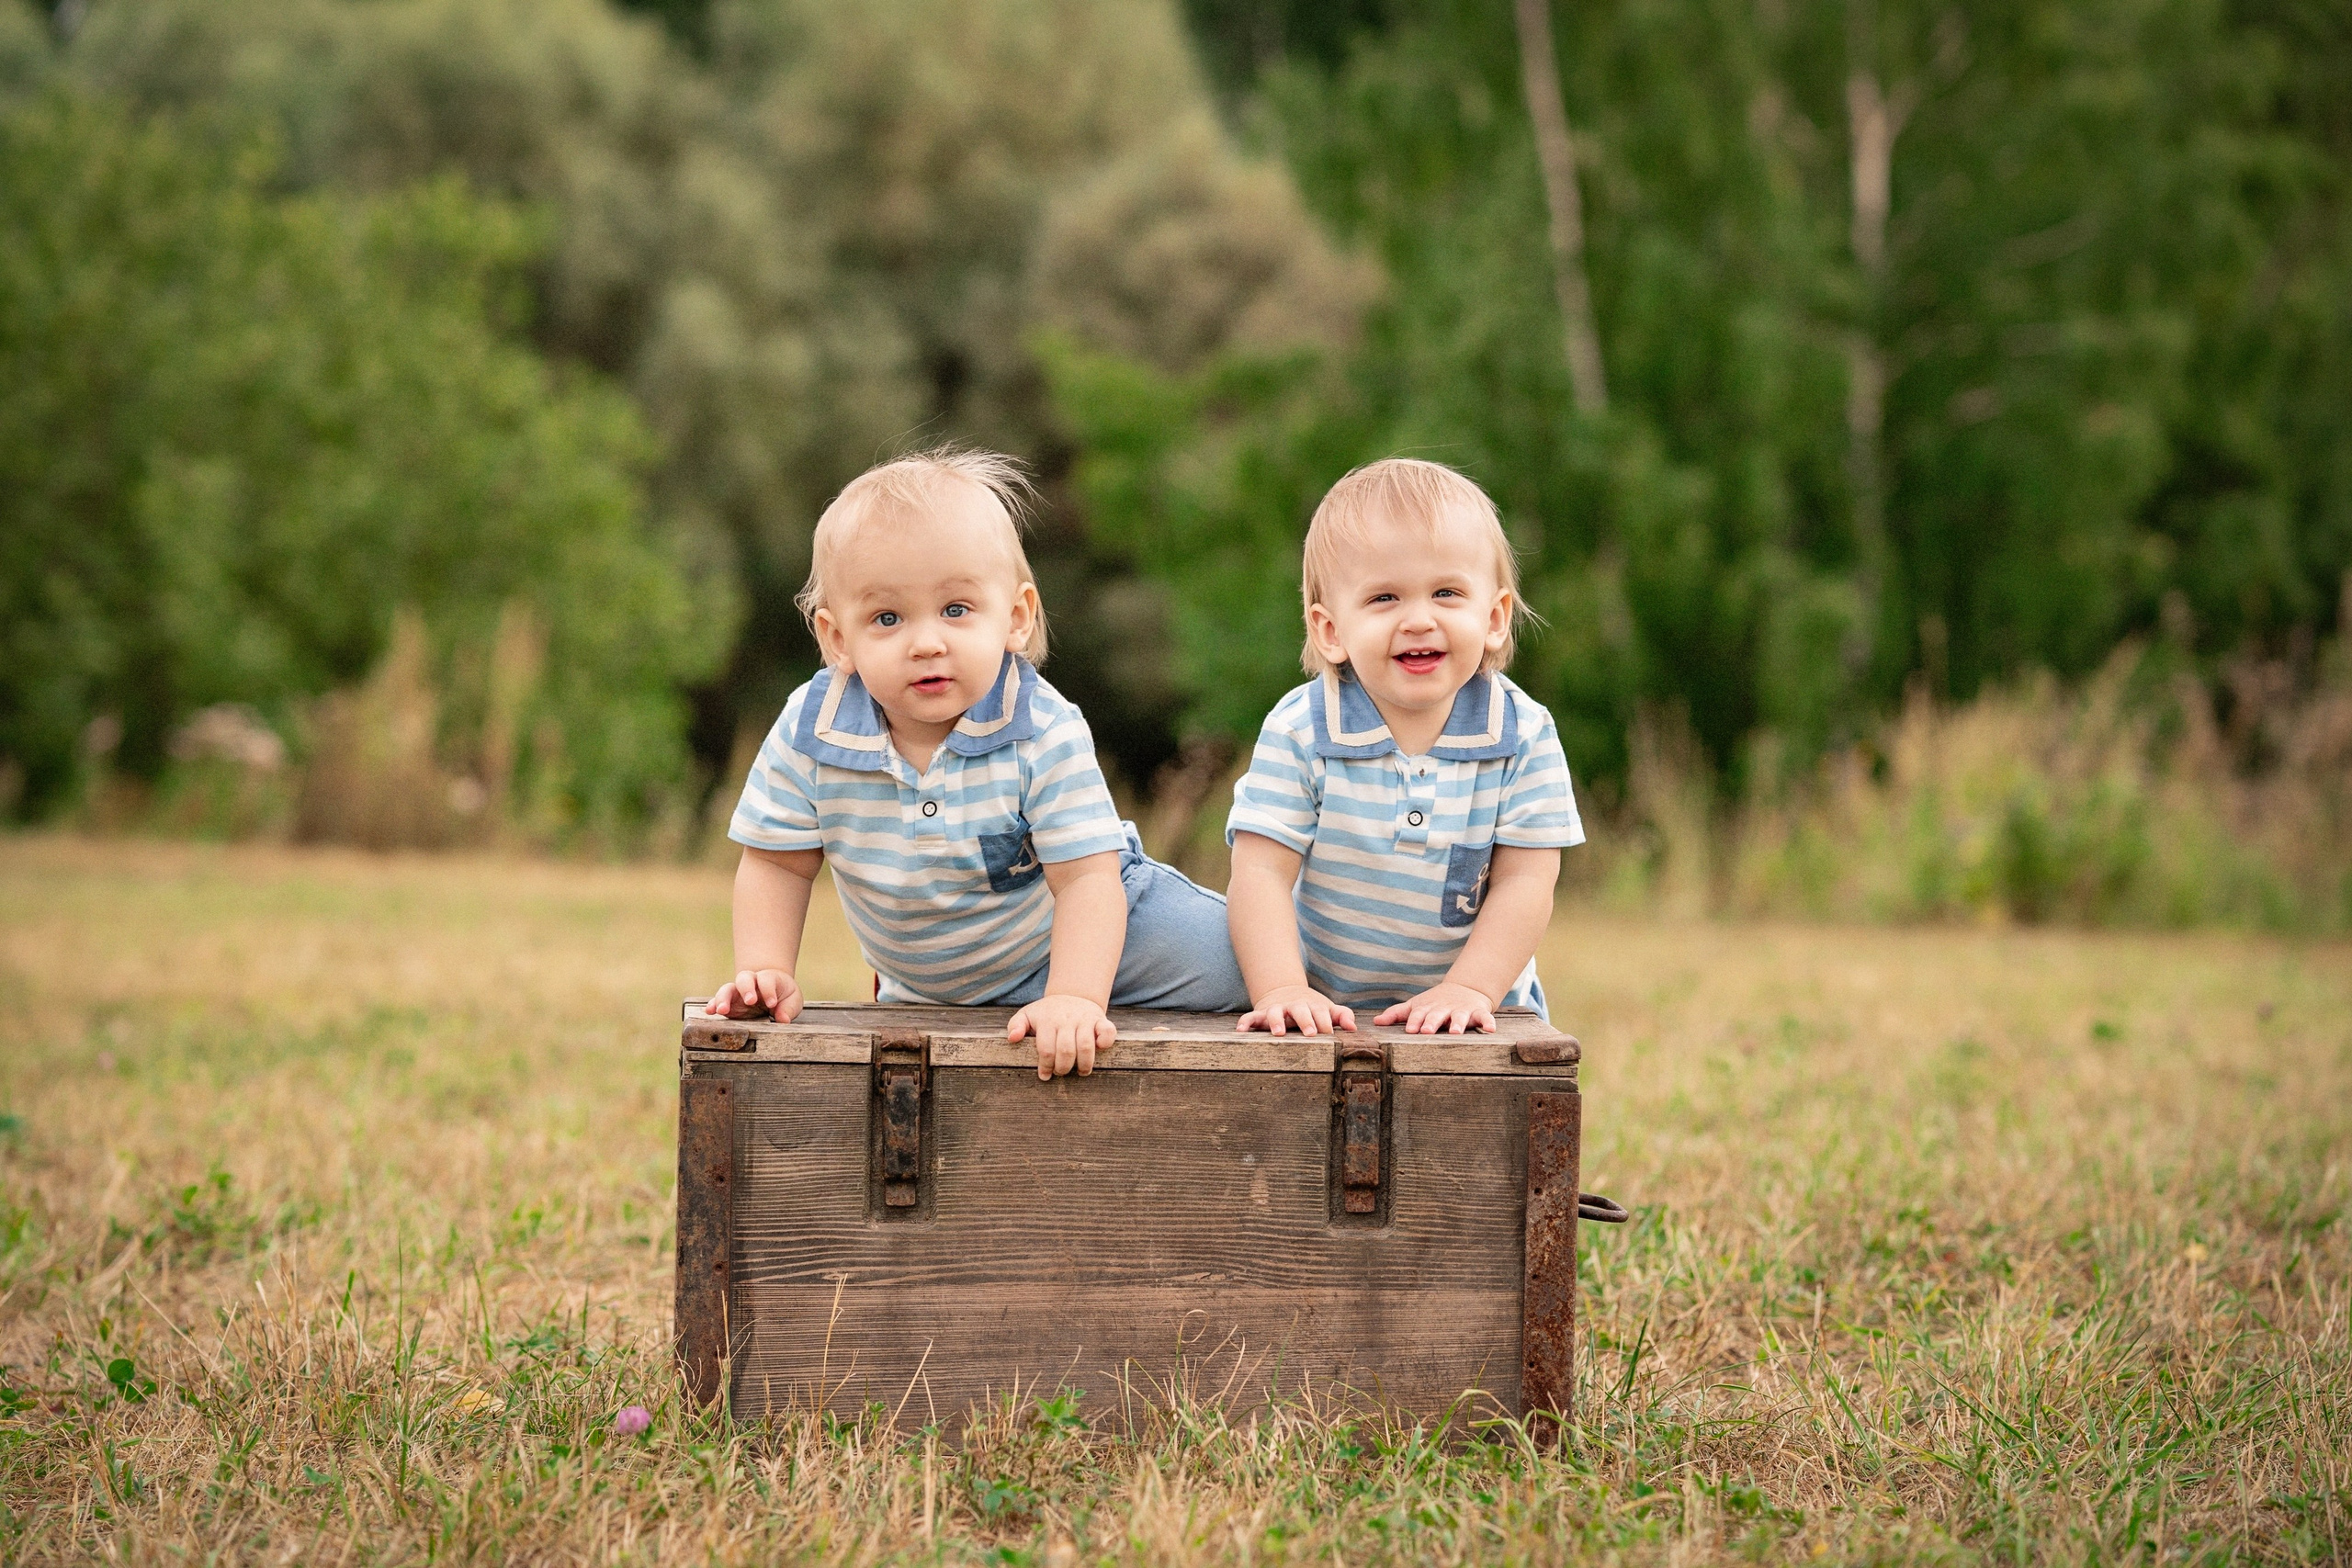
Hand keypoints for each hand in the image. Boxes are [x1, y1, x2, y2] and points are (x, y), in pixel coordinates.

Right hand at [704, 968, 802, 1021]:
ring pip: (727, 989)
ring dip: (724, 998)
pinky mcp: (729, 1004)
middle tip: (750, 1001)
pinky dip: (713, 1005)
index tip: (772, 1004)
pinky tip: (709, 1011)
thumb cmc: (784, 995)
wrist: (773, 991)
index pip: (766, 980)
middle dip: (746, 989)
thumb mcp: (792, 999)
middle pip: (744, 978)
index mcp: (768, 979)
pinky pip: (718, 1001)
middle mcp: (751, 983)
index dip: (768, 990)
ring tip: (722, 1010)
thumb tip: (783, 1020)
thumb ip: (789, 1008)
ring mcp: (737, 992)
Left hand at [1009, 993, 1114, 1078]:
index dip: (1045, 1066)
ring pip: (1086, 1045)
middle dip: (1063, 1068)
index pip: (1046, 1049)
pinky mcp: (1100, 1020)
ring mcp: (1085, 1019)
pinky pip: (1107, 1031)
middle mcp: (1066, 1019)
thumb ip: (1016, 1025)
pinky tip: (1100, 1049)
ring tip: (1081, 1072)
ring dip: (1084, 1064)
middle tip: (1061, 1072)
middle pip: (1066, 1050)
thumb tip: (1012, 1038)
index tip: (1045, 1075)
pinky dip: (1105, 1042)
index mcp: (1047, 1020)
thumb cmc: (1047, 1012)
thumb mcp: (1028, 1014)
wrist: (1072, 994)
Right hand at [1238, 985, 1356, 1035]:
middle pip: (1300, 1010)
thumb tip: (1353, 1027)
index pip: (1321, 1012)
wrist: (1285, 992)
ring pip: (1275, 1012)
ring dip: (1276, 1021)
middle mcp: (1294, 1006)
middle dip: (1306, 1021)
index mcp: (1312, 1006)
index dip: (1325, 1022)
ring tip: (1279, 1032)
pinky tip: (1240, 1031)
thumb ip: (1341, 1015)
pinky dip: (1245, 1023)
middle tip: (1311, 1033)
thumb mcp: (1327, 1010)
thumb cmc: (1311, 1008)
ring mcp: (1277, 1009)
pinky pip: (1250, 1018)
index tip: (1330, 1034)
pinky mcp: (1261, 1014)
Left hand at [1376, 982, 1495, 1034]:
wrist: (1464, 989)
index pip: (1418, 1014)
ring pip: (1460, 1017)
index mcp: (1427, 1008)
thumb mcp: (1416, 1005)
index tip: (1410, 1029)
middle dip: (1432, 1022)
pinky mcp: (1478, 1012)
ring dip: (1457, 1023)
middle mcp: (1444, 1009)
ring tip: (1455, 1032)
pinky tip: (1490, 1029)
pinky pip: (1485, 1017)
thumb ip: (1397, 1014)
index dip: (1414, 1021)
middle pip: (1437, 1015)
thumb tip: (1376, 1022)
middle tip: (1427, 1031)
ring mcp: (1461, 1010)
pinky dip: (1488, 1022)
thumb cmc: (1435, 1003)